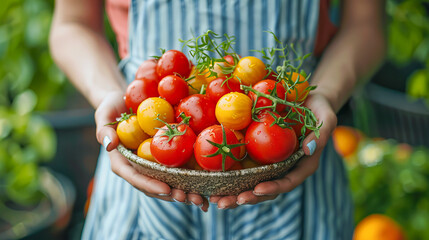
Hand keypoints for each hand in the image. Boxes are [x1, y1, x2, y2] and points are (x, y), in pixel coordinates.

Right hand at [94, 91, 208, 210]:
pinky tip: (206, 186)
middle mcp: (137, 167)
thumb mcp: (104, 114)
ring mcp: (151, 164)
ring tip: (200, 198)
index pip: (135, 178)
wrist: (124, 101)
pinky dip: (190, 179)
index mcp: (122, 162)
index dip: (150, 185)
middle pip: (153, 186)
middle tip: (189, 198)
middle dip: (171, 194)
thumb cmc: (111, 107)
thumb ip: (103, 130)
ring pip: (167, 183)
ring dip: (183, 192)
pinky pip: (177, 170)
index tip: (167, 189)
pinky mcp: (164, 158)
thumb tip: (109, 144)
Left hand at [210, 92, 337, 208]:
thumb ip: (321, 133)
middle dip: (248, 197)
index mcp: (303, 165)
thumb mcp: (327, 117)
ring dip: (235, 193)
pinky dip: (231, 175)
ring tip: (216, 199)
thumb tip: (309, 149)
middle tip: (227, 202)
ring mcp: (272, 163)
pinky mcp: (260, 155)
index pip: (288, 182)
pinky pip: (246, 167)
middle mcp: (286, 168)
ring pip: (254, 183)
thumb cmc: (321, 109)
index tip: (257, 190)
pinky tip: (214, 179)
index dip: (273, 188)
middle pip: (267, 189)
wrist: (309, 100)